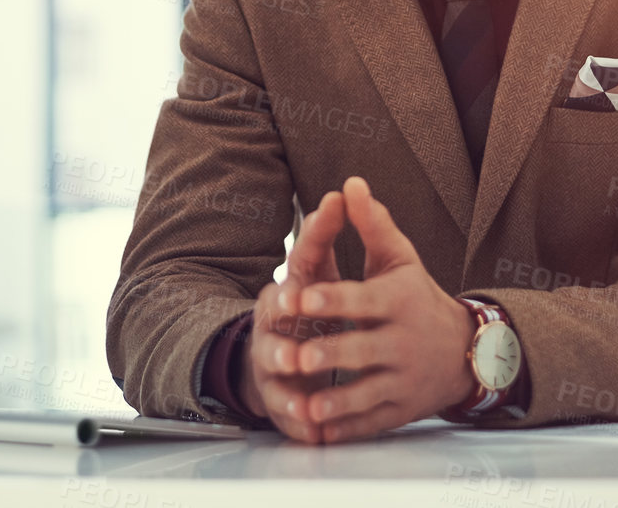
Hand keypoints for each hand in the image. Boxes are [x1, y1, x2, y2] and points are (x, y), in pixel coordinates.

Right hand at [238, 190, 349, 441]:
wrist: (288, 350)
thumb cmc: (312, 305)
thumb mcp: (321, 269)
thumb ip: (330, 234)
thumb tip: (348, 188)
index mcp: (286, 294)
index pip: (288, 281)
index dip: (290, 288)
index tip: (296, 293)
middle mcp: (273, 328)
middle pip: (270, 335)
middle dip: (280, 344)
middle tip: (295, 351)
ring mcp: (272, 364)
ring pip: (273, 374)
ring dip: (284, 383)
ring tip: (301, 392)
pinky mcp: (280, 398)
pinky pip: (285, 412)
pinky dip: (296, 421)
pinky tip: (310, 430)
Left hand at [292, 176, 477, 442]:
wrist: (468, 352)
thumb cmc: (420, 298)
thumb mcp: (401, 259)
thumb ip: (373, 224)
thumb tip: (350, 183)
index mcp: (398, 300)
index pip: (361, 299)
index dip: (330, 298)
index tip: (299, 295)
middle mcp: (402, 341)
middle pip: (362, 349)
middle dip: (328, 353)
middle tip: (296, 357)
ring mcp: (403, 378)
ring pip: (366, 392)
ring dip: (336, 401)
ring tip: (306, 407)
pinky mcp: (401, 409)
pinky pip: (373, 421)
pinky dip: (348, 429)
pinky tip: (322, 433)